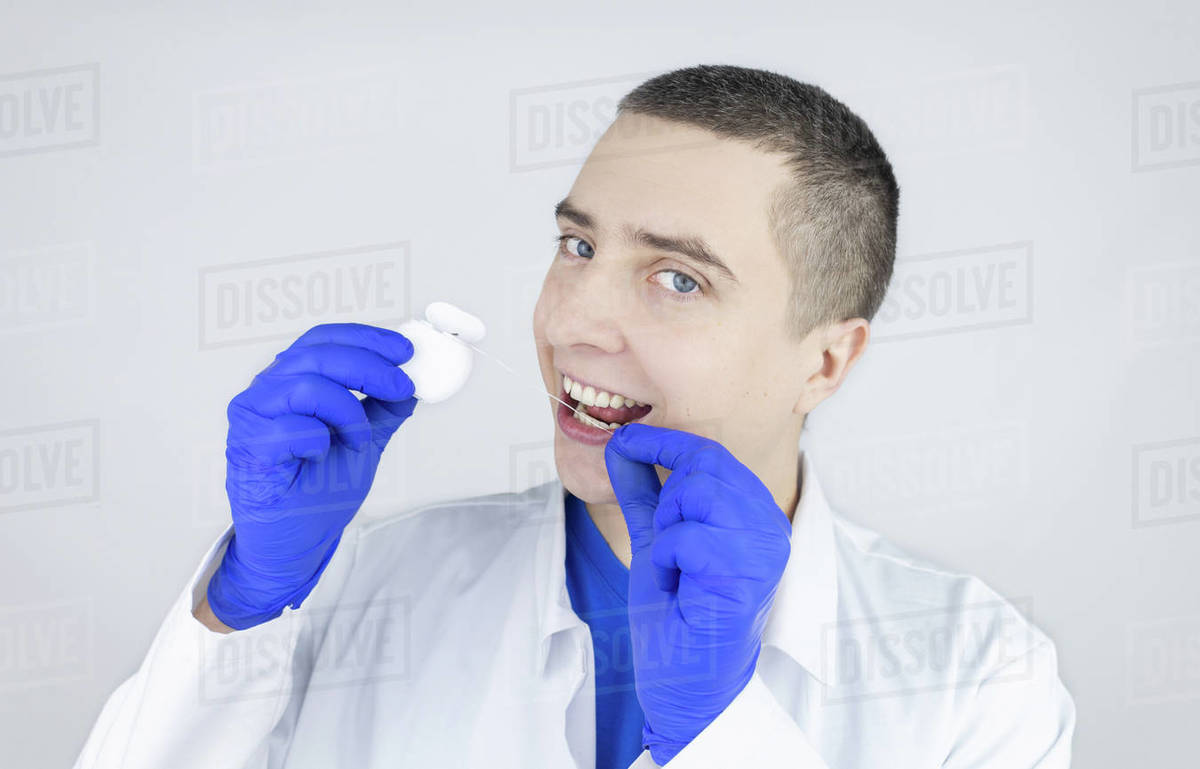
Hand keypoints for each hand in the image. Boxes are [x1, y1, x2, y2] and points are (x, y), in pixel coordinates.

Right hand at [207, 323, 417, 629]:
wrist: (293, 543)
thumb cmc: (318, 491)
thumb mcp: (365, 441)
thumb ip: (383, 410)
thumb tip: (413, 383)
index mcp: (294, 380)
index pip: (326, 339)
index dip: (368, 338)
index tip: (406, 351)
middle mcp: (269, 390)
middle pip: (319, 353)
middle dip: (371, 367)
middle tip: (403, 387)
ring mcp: (253, 415)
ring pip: (307, 384)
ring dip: (348, 411)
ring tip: (359, 441)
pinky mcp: (247, 444)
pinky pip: (291, 427)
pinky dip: (319, 440)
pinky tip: (320, 458)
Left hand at [604, 424, 791, 764]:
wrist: (683, 684)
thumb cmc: (677, 618)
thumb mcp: (655, 540)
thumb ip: (644, 492)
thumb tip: (624, 443)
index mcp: (755, 512)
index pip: (711, 454)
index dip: (664, 442)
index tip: (626, 440)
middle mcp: (771, 525)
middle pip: (704, 466)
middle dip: (667, 500)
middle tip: (667, 548)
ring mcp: (765, 550)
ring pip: (698, 493)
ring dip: (668, 530)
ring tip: (676, 568)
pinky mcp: (748, 575)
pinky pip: (688, 536)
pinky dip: (667, 559)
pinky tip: (678, 587)